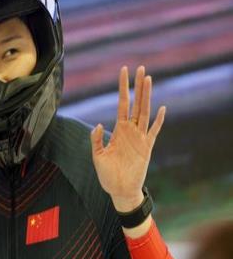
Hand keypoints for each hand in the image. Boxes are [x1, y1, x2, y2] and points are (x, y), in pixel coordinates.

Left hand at [90, 66, 164, 212]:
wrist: (120, 190)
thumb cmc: (107, 175)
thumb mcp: (97, 156)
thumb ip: (97, 140)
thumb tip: (99, 125)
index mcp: (118, 130)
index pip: (122, 104)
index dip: (123, 88)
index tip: (124, 72)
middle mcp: (130, 130)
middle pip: (136, 103)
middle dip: (138, 86)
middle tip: (141, 68)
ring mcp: (140, 138)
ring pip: (145, 112)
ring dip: (147, 96)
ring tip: (149, 80)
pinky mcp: (147, 148)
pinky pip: (154, 131)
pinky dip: (158, 120)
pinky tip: (162, 108)